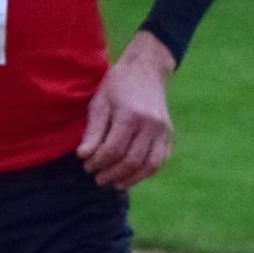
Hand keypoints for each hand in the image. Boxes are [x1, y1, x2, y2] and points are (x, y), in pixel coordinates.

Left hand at [79, 33, 175, 189]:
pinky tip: (132, 176)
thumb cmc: (117, 85)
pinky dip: (147, 172)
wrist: (146, 69)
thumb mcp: (99, 103)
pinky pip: (161, 159)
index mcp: (131, 115)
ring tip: (115, 183)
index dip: (98, 162)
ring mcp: (164, 129)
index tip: (86, 165)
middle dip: (112, 173)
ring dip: (131, 178)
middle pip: (131, 160)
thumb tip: (83, 156)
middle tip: (98, 178)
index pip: (113, 149)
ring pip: (149, 164)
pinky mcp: (170, 133)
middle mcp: (151, 124)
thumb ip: (93, 131)